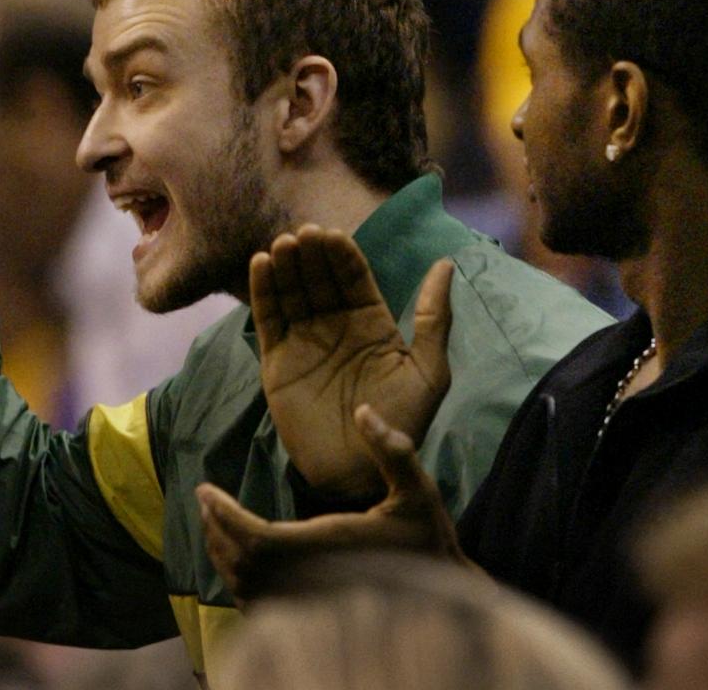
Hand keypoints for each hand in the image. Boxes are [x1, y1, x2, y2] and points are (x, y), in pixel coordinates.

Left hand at [196, 405, 468, 603]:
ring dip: (222, 552)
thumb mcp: (420, 491)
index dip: (225, 515)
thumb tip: (363, 409)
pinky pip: (256, 605)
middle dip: (216, 528)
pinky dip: (238, 578)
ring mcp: (305, 605)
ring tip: (214, 521)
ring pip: (244, 586)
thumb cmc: (428, 543)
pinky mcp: (306, 619)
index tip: (204, 490)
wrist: (443, 600)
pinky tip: (238, 556)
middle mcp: (310, 582)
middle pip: (240, 562)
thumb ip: (394, 451)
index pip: (258, 537)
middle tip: (205, 500)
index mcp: (329, 548)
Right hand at [251, 224, 452, 496]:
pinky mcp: (277, 361)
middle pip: (320, 279)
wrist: (362, 472)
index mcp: (372, 323)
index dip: (342, 255)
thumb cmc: (403, 423)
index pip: (354, 278)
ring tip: (284, 245)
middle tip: (304, 234)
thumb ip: (434, 318)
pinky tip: (261, 263)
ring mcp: (305, 342)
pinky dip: (263, 291)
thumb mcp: (429, 371)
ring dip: (287, 266)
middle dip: (312, 255)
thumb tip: (445, 263)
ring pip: (293, 293)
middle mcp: (336, 326)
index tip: (332, 234)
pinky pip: (269, 319)